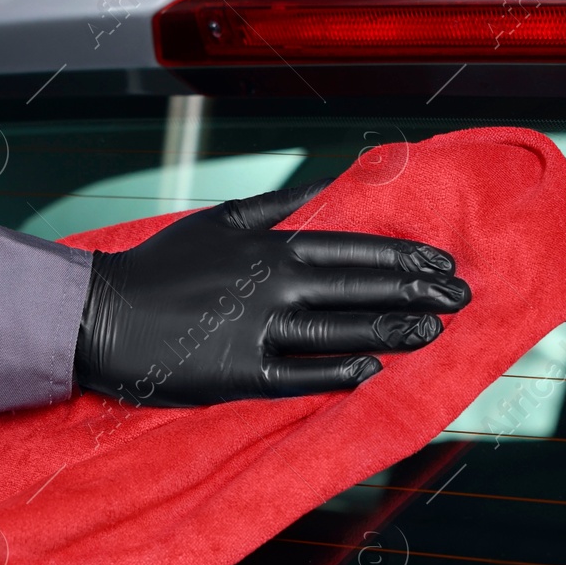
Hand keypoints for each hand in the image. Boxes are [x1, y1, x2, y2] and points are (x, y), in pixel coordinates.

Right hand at [73, 180, 470, 406]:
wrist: (103, 314)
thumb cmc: (161, 266)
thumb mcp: (218, 220)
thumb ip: (275, 206)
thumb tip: (324, 189)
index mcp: (271, 245)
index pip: (355, 250)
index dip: (405, 258)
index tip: (443, 264)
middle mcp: (274, 284)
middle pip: (361, 289)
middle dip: (417, 293)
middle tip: (462, 299)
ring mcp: (259, 330)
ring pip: (341, 331)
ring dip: (392, 332)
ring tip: (432, 333)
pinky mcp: (241, 373)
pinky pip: (300, 375)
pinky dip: (338, 375)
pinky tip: (372, 373)